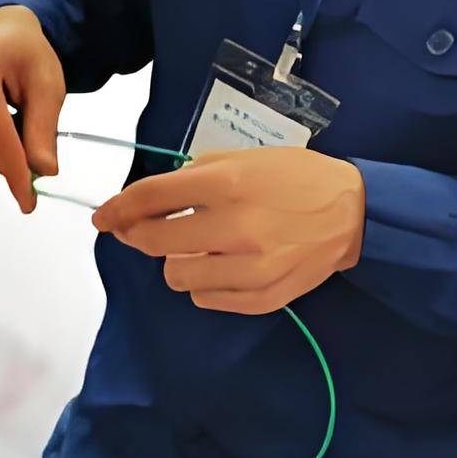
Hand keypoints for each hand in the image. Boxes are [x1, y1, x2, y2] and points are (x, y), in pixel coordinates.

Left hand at [91, 149, 364, 315]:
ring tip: (197, 248)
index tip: (103, 217)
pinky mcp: (263, 296)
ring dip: (176, 261)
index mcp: (228, 183)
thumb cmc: (296, 178)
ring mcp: (251, 266)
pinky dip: (204, 284)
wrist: (353, 213)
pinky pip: (206, 299)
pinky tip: (221, 267)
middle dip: (137, 236)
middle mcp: (236, 226)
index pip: (152, 197)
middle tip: (138, 231)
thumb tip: (150, 198)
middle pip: (155, 242)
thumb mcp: (245, 158)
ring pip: (177, 276)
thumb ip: (196, 175)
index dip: (118, 208)